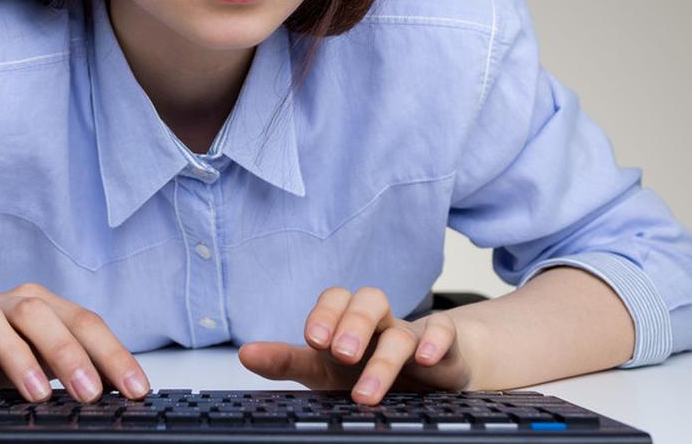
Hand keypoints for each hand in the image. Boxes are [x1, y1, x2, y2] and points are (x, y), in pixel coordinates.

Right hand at [0, 282, 149, 402]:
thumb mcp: (39, 360)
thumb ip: (72, 370)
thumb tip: (117, 398)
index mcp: (41, 305)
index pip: (84, 322)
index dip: (113, 355)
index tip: (136, 390)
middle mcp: (6, 305)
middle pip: (39, 315)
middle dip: (68, 352)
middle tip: (90, 393)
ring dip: (17, 357)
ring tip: (39, 395)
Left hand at [238, 286, 474, 403]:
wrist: (429, 385)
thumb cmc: (367, 373)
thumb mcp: (324, 372)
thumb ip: (286, 362)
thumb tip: (245, 353)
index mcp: (349, 324)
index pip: (335, 300)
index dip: (324, 315)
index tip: (312, 340)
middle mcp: (380, 323)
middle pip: (369, 300)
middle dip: (352, 324)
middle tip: (339, 355)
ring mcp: (413, 334)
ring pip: (401, 329)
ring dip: (384, 357)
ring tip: (367, 392)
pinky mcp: (446, 350)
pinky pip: (444, 332)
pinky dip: (436, 341)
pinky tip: (425, 360)